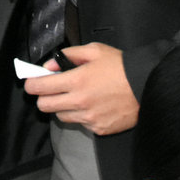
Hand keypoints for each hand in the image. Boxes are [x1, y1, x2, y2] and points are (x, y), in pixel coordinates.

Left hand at [22, 42, 138, 134]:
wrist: (148, 86)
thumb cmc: (121, 66)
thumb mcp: (94, 50)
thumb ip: (69, 55)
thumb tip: (49, 66)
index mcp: (76, 80)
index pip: (40, 87)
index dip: (31, 84)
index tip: (30, 83)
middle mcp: (79, 102)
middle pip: (45, 106)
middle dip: (43, 97)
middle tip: (51, 90)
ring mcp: (89, 118)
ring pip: (61, 116)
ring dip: (62, 107)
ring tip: (76, 97)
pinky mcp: (99, 129)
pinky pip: (80, 124)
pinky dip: (81, 116)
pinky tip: (93, 105)